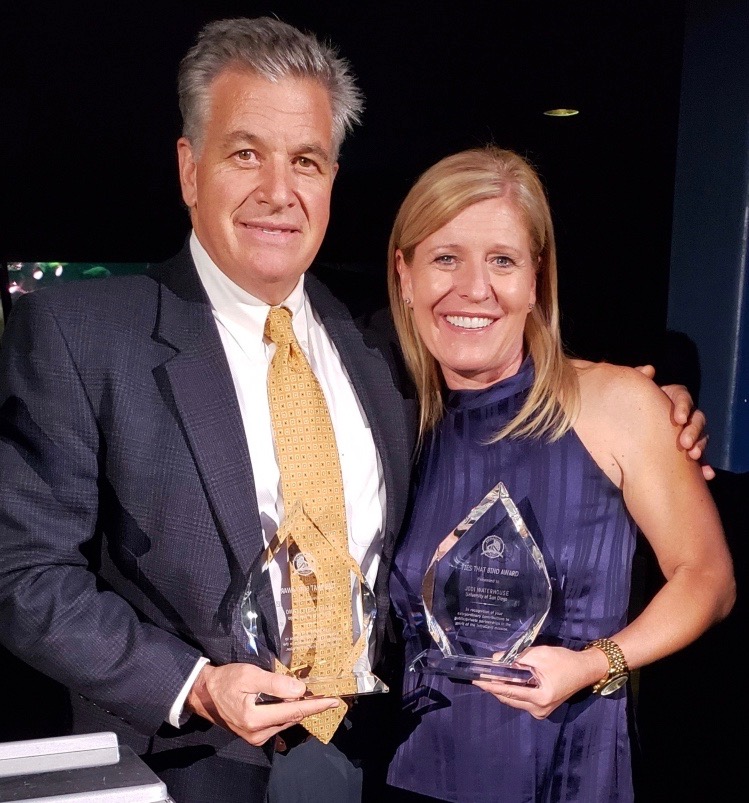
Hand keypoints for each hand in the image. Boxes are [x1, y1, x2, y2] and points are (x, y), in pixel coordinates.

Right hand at [185, 663, 338, 745]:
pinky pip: (277, 722)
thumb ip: (275, 683)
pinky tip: (291, 700)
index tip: (334, 701)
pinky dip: (286, 711)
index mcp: (256, 719)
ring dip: (297, 707)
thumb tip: (299, 689)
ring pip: (286, 720)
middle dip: (309, 705)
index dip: (316, 705)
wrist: (203, 694)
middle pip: (292, 717)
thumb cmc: (225, 681)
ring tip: (308, 693)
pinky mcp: (254, 734)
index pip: (294, 711)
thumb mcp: (250, 675)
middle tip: (324, 692)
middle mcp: (257, 733)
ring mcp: (255, 736)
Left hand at [473, 645, 600, 719]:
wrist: (585, 669)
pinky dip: (512, 692)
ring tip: (487, 679)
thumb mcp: (540, 655)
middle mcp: (539, 709)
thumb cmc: (564, 661)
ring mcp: (541, 711)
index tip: (476, 680)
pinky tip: (503, 682)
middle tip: (478, 677)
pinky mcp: (542, 708)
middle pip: (509, 699)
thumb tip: (495, 659)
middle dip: (493, 688)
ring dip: (502, 690)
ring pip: (515, 701)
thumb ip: (517, 657)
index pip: (509, 692)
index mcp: (540, 698)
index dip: (491, 685)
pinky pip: (522, 701)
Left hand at [635, 365, 713, 479]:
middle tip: (685, 443)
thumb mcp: (631, 394)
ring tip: (694, 456)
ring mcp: (684, 433)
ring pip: (700, 436)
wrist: (616, 434)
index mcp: (669, 399)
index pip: (682, 397)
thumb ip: (638, 380)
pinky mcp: (684, 451)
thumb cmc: (625, 409)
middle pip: (696, 418)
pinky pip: (698, 458)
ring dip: (700, 445)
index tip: (678, 419)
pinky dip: (704, 465)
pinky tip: (706, 474)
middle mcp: (680, 415)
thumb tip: (649, 370)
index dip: (682, 406)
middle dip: (693, 430)